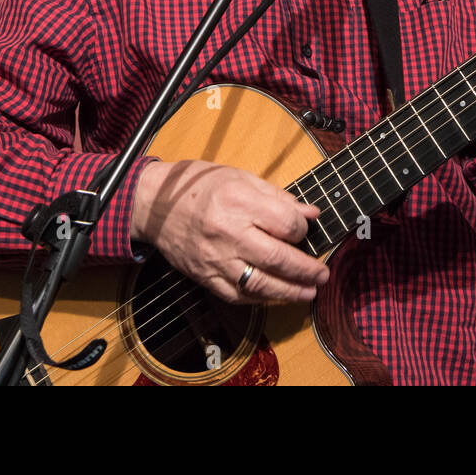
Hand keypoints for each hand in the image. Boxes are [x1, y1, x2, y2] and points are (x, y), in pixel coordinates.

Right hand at [131, 159, 328, 304]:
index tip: (305, 230)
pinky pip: (238, 295)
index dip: (302, 229)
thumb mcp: (240, 177)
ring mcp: (215, 258)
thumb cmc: (198, 186)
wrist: (153, 206)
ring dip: (290, 292)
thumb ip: (277, 197)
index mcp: (238, 201)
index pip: (285, 223)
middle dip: (306, 270)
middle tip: (322, 274)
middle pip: (277, 258)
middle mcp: (227, 232)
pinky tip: (276, 296)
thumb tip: (310, 213)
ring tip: (309, 293)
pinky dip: (261, 298)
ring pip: (260, 283)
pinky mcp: (205, 277)